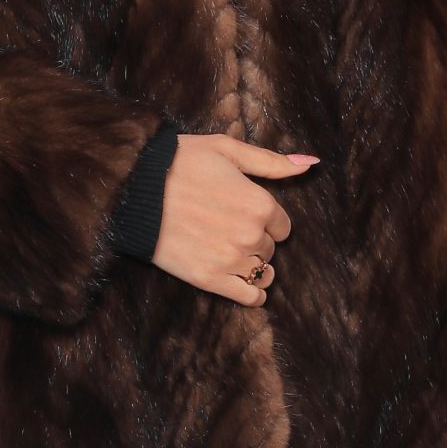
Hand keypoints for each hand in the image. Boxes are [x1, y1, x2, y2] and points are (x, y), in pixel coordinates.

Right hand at [152, 134, 319, 304]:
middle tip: (231, 230)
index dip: (267, 221)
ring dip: (254, 266)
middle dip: (257, 241)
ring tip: (237, 257)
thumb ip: (272, 162)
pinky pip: (248, 297)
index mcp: (259, 203)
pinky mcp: (209, 279)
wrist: (135, 189)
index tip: (247, 215)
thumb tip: (311, 163)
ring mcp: (231, 259)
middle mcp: (251, 234)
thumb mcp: (228, 150)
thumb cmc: (180, 162)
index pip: (282, 226)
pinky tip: (247, 287)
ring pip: (262, 272)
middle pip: (270, 248)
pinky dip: (253, 294)